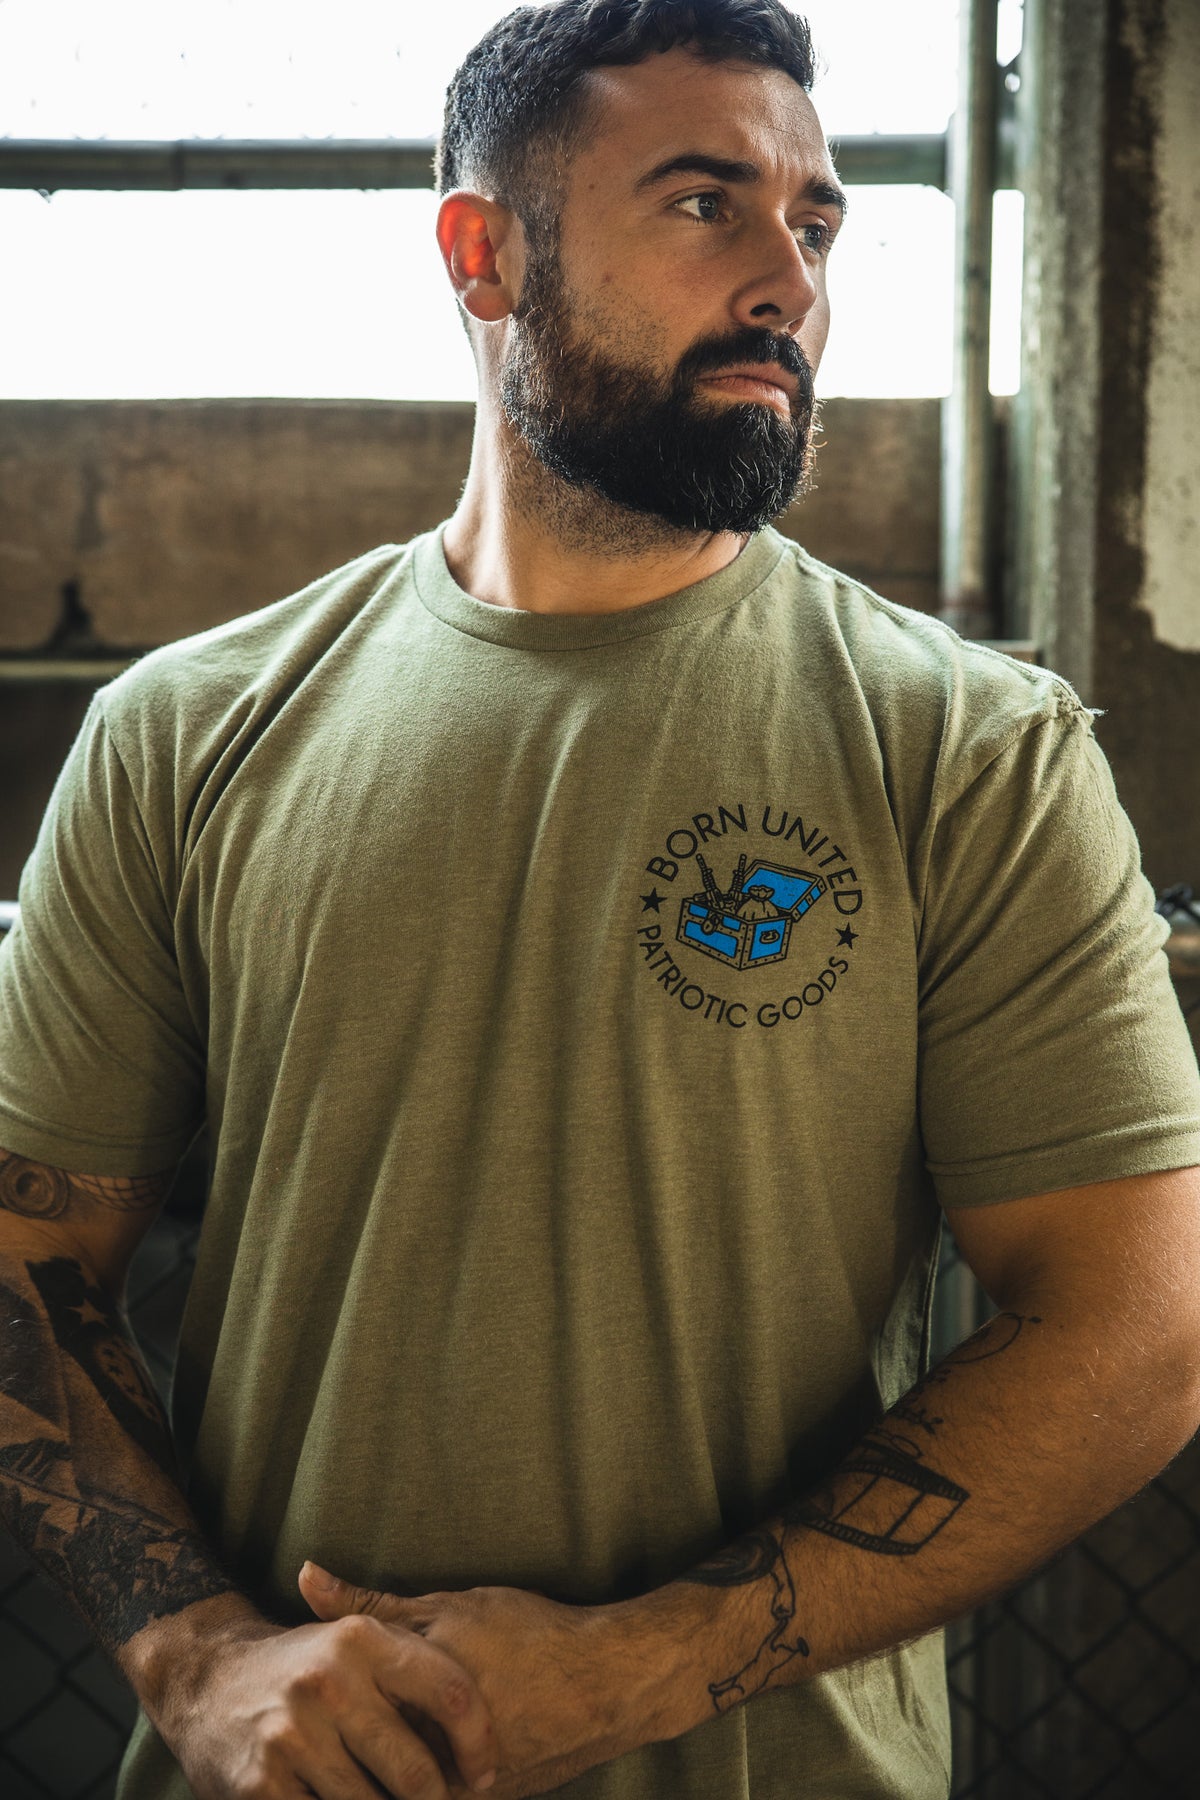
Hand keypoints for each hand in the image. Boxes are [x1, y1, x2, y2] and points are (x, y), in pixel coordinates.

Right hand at [155, 1607, 498, 1799]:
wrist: (208, 1678)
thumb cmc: (304, 1666)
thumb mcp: (355, 1641)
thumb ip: (415, 1664)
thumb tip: (494, 1701)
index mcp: (362, 1640)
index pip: (450, 1693)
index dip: (479, 1743)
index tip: (486, 1774)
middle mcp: (328, 1682)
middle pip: (416, 1771)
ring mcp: (291, 1736)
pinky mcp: (261, 1786)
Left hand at [298, 1563, 665, 1798]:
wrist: (604, 1682)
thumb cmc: (526, 1634)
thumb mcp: (446, 1608)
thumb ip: (370, 1605)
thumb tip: (304, 1577)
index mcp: (410, 1699)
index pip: (338, 1715)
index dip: (313, 1711)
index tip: (287, 1707)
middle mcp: (428, 1751)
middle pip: (358, 1760)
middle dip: (332, 1755)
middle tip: (310, 1740)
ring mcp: (457, 1786)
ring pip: (392, 1788)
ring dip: (370, 1774)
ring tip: (347, 1761)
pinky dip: (419, 1787)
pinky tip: (400, 1769)